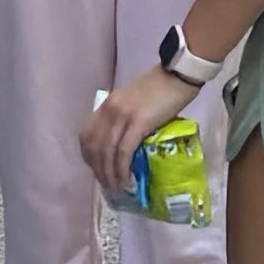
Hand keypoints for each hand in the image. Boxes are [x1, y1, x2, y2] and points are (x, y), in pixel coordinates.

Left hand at [78, 67, 179, 193]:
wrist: (178, 76)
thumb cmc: (160, 88)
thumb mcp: (133, 102)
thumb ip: (124, 118)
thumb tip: (124, 141)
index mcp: (107, 104)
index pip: (86, 134)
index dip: (88, 156)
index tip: (97, 169)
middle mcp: (109, 110)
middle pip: (94, 146)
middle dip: (98, 170)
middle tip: (107, 185)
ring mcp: (122, 116)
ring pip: (107, 152)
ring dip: (109, 174)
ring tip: (115, 188)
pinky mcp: (138, 123)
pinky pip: (124, 151)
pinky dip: (122, 169)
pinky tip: (125, 180)